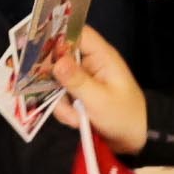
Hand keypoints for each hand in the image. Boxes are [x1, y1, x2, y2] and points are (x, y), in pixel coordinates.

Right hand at [52, 28, 148, 153]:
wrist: (135, 139)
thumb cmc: (124, 116)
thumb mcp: (99, 99)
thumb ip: (77, 80)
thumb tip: (57, 62)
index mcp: (101, 56)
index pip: (77, 33)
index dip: (57, 35)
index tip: (38, 48)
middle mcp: (89, 64)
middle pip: (60, 57)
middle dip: (54, 78)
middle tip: (54, 94)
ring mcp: (81, 80)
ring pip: (56, 81)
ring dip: (62, 101)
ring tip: (77, 117)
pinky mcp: (76, 95)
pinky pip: (60, 97)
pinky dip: (65, 111)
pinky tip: (77, 122)